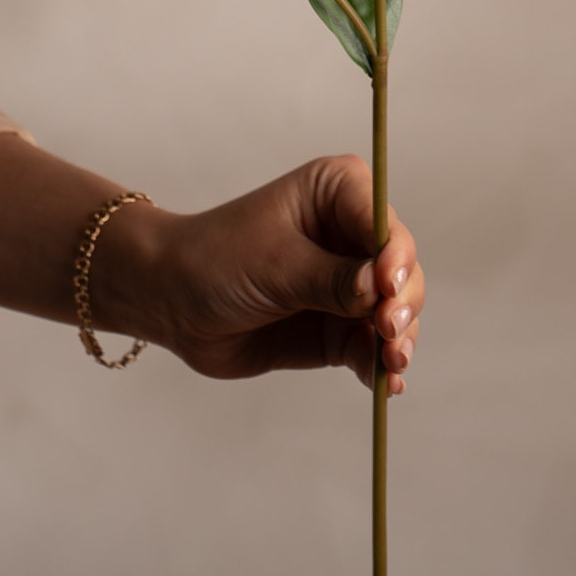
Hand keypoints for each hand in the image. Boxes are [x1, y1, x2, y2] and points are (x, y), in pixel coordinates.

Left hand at [107, 153, 423, 393]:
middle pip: (401, 269)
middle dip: (402, 303)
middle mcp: (351, 234)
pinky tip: (385, 384)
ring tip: (391, 365)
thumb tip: (383, 291)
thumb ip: (332, 280)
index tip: (387, 290)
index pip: (384, 223)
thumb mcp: (276, 264)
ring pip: (394, 311)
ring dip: (398, 339)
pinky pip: (370, 346)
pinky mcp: (337, 326)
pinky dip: (380, 365)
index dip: (396, 256)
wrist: (173, 302)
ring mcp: (348, 283)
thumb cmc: (218, 259)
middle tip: (389, 333)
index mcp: (339, 192)